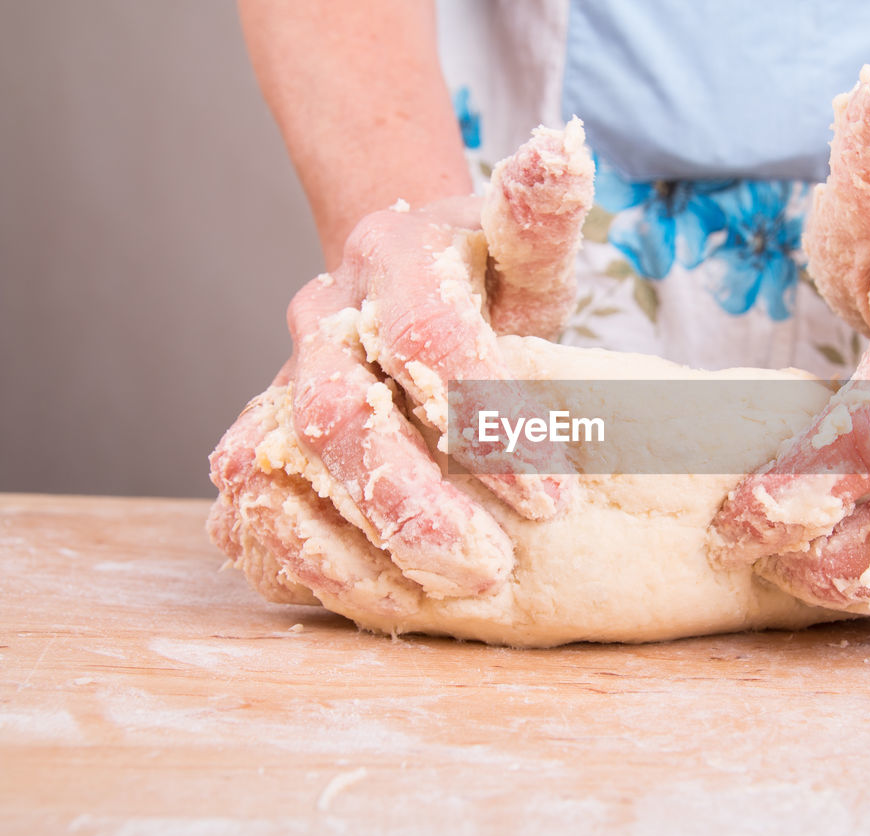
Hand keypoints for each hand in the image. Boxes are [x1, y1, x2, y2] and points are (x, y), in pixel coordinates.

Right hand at [209, 123, 593, 614]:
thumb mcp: (519, 245)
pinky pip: (247, 500)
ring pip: (277, 461)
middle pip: (339, 412)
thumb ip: (541, 212)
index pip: (430, 339)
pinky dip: (291, 551)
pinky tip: (362, 593)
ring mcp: (275, 376)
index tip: (558, 502)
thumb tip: (566, 150)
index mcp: (391, 256)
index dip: (491, 424)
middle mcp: (321, 315)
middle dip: (411, 500)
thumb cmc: (481, 279)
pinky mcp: (257, 435)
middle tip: (487, 570)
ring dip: (350, 541)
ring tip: (436, 596)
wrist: (398, 280)